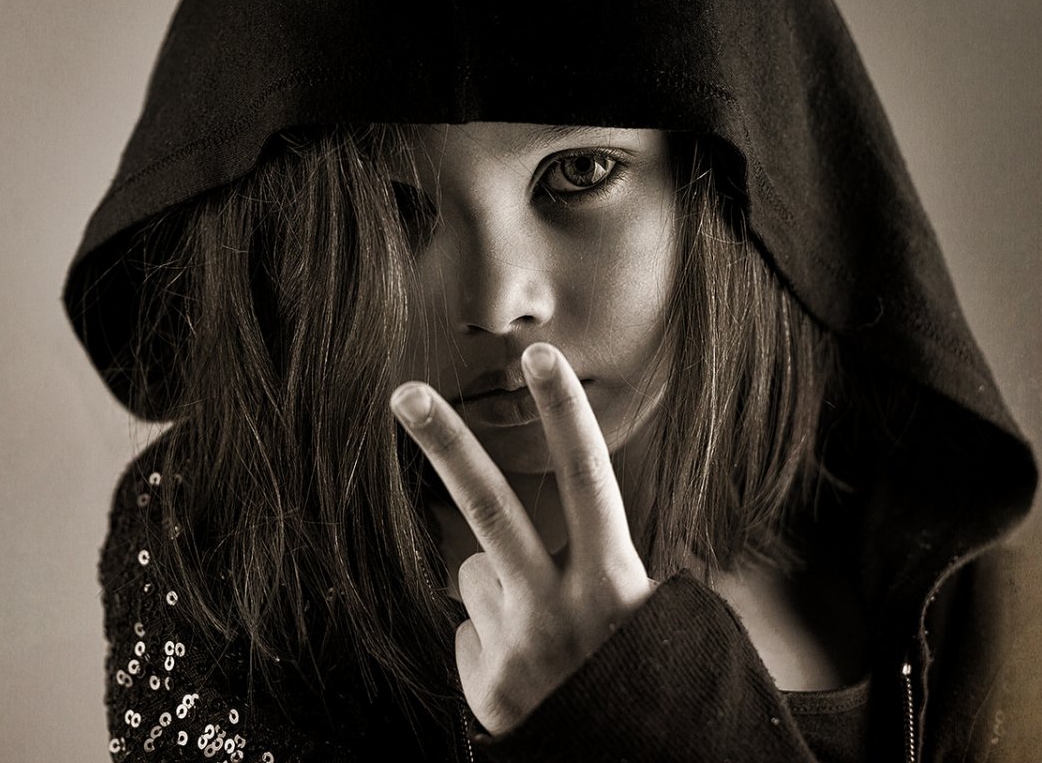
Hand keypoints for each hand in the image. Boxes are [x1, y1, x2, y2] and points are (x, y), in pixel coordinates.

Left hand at [391, 342, 654, 736]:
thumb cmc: (636, 674)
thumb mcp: (636, 614)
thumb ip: (583, 565)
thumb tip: (490, 545)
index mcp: (612, 583)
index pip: (588, 482)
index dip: (565, 416)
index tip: (540, 355)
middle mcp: (562, 610)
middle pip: (491, 508)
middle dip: (447, 443)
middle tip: (405, 392)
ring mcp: (517, 647)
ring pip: (476, 574)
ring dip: (501, 594)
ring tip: (548, 640)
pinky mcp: (484, 685)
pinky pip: (472, 627)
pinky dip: (494, 640)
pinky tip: (529, 673)